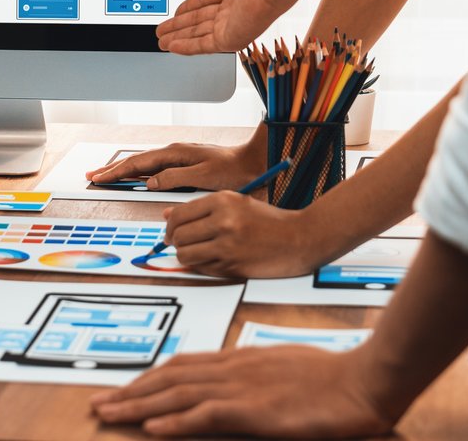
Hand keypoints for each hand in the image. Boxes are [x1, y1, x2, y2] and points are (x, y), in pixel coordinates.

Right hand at [87, 140, 259, 190]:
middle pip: (136, 161)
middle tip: (93, 176)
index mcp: (175, 154)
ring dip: (124, 170)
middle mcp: (174, 152)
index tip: (99, 178)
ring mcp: (179, 157)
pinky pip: (154, 168)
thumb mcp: (203, 177)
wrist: (254, 162)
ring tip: (108, 175)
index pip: (137, 163)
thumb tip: (149, 182)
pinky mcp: (185, 164)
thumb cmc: (232, 170)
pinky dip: (140, 172)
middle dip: (113, 168)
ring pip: (144, 164)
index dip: (116, 172)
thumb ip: (174, 178)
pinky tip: (136, 177)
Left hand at [91, 346, 401, 437]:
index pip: (183, 366)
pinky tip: (150, 429)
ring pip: (176, 394)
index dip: (150, 377)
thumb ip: (259, 378)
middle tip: (98, 403)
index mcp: (240, 360)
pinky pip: (204, 415)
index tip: (125, 387)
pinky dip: (173, 422)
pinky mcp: (254, 410)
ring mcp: (241, 388)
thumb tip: (241, 391)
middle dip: (130, 391)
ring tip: (107, 413)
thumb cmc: (335, 379)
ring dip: (137, 405)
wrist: (367, 380)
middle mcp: (233, 369)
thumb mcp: (287, 370)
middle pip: (169, 378)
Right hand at [155, 0, 299, 54]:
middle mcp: (236, 9)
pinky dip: (187, 47)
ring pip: (199, 35)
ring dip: (178, 38)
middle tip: (163, 31)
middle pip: (200, 20)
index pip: (207, 1)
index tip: (177, 12)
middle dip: (179, 26)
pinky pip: (204, 46)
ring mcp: (234, 25)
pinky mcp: (232, 39)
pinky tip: (172, 47)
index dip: (190, 6)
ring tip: (161, 41)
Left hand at [165, 191, 331, 277]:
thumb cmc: (267, 220)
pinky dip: (200, 265)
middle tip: (182, 243)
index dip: (170, 226)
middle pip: (178, 235)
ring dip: (186, 255)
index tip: (171, 231)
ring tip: (196, 252)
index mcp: (223, 201)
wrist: (300, 238)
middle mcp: (223, 221)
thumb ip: (201, 208)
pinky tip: (211, 259)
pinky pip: (200, 267)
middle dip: (175, 241)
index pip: (179, 214)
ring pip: (184, 254)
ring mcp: (227, 245)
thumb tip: (166, 216)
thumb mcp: (236, 203)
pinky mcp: (232, 265)